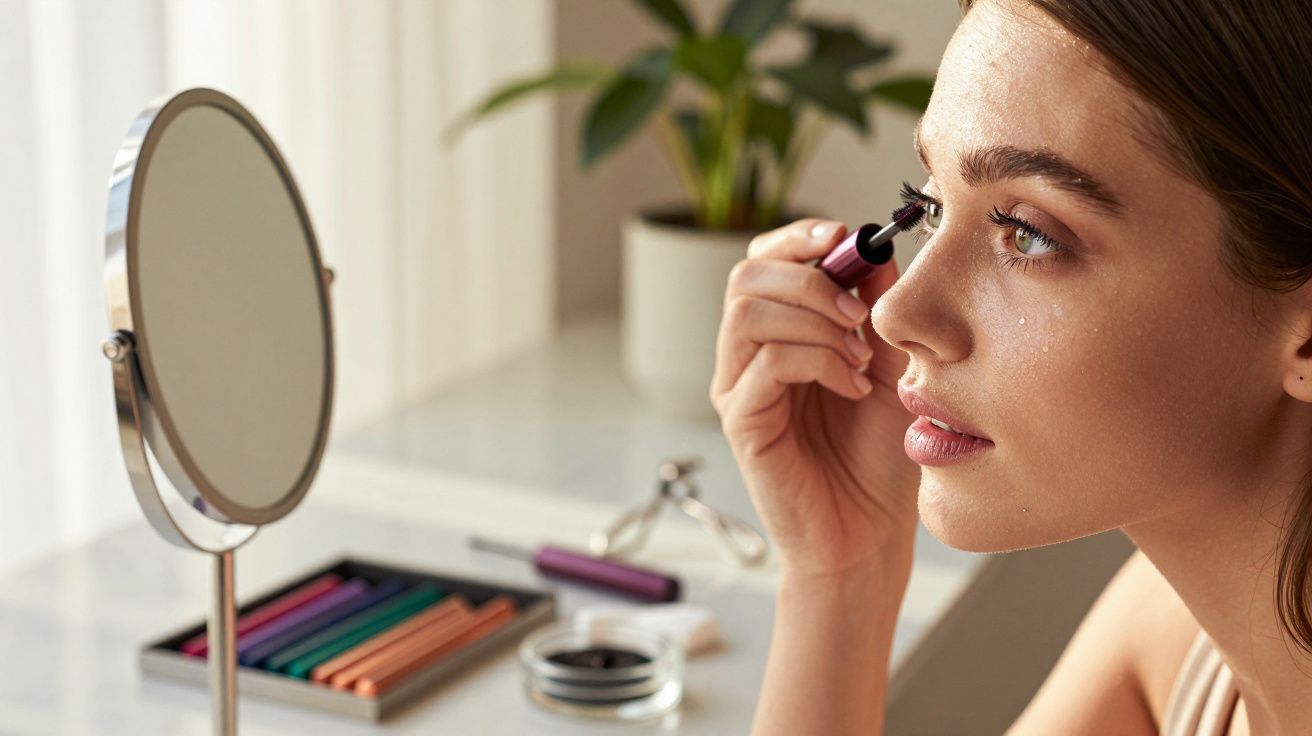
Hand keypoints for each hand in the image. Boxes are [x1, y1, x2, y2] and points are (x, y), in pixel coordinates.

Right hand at [711, 218, 920, 578]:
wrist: (870, 533)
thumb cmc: (878, 456)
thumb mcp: (892, 364)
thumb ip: (877, 308)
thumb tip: (872, 246)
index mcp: (778, 334)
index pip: (764, 261)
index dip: (798, 238)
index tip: (845, 238)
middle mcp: (747, 356)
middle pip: (746, 276)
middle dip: (810, 278)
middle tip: (860, 313)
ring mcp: (739, 389)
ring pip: (748, 312)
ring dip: (814, 319)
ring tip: (859, 356)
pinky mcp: (742, 423)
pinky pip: (765, 364)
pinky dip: (819, 361)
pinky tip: (854, 387)